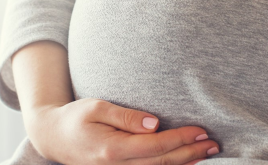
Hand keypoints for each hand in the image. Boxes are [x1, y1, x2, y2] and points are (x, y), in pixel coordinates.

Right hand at [25, 98, 219, 164]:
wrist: (53, 138)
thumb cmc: (75, 117)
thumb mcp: (96, 107)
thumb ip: (125, 117)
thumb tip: (154, 123)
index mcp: (112, 150)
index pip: (156, 147)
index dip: (181, 139)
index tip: (201, 130)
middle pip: (162, 164)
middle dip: (191, 153)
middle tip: (214, 144)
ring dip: (185, 164)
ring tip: (207, 153)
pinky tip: (186, 164)